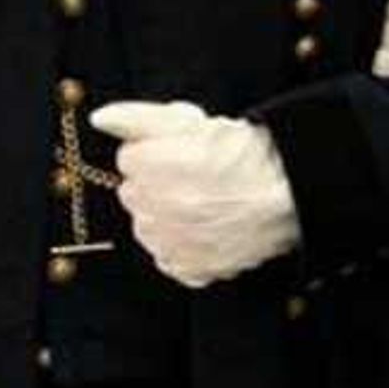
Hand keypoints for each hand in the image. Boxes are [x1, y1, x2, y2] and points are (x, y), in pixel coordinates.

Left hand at [94, 101, 300, 287]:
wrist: (289, 195)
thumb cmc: (244, 155)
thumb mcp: (190, 120)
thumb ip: (137, 117)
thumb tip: (98, 118)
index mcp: (146, 168)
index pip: (130, 159)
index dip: (158, 153)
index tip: (184, 154)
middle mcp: (151, 209)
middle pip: (137, 194)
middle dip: (158, 186)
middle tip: (197, 179)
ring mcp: (168, 244)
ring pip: (150, 228)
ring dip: (167, 218)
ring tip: (205, 205)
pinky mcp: (188, 269)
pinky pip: (171, 260)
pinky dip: (185, 249)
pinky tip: (208, 230)